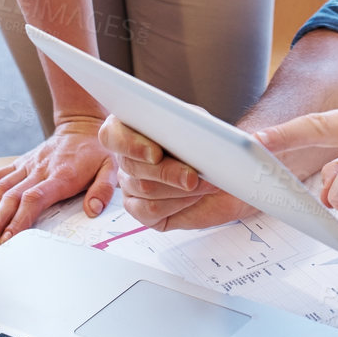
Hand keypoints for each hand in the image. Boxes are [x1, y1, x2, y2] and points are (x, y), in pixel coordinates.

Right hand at [0, 116, 114, 248]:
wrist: (82, 125)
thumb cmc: (96, 151)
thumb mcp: (111, 167)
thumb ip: (103, 189)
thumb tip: (93, 210)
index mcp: (61, 175)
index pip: (35, 198)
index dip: (19, 218)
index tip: (8, 238)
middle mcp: (40, 170)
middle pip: (11, 197)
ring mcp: (27, 166)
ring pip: (0, 188)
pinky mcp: (20, 163)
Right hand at [99, 116, 252, 231]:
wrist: (225, 174)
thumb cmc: (209, 147)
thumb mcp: (200, 127)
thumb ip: (183, 126)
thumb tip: (178, 132)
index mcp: (133, 129)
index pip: (113, 135)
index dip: (131, 145)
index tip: (156, 153)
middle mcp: (127, 158)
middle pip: (132, 166)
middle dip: (167, 171)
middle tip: (193, 176)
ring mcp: (131, 186)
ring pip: (145, 188)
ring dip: (179, 187)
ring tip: (203, 183)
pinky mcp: (141, 211)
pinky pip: (150, 210)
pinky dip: (177, 203)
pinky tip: (194, 196)